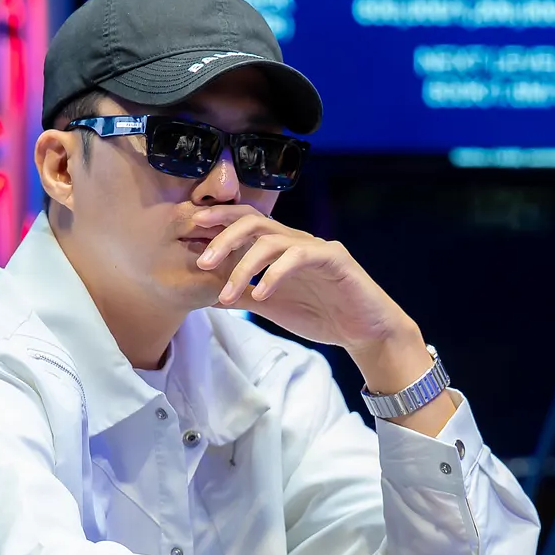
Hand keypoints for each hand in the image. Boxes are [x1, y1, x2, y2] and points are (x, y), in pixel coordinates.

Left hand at [191, 205, 409, 352]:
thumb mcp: (269, 305)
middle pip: (252, 221)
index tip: (189, 233)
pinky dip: (275, 274)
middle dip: (222, 237)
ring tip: (228, 293)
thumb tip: (203, 293)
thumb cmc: (319, 315)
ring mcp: (314, 247)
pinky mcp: (334, 259)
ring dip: (243, 266)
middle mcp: (294, 240)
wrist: (364, 333)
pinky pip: (299, 256)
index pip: (243, 223)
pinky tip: (260, 295)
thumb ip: (241, 294)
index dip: (216, 222)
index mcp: (279, 246)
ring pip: (271, 239)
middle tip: (201, 262)